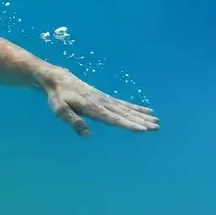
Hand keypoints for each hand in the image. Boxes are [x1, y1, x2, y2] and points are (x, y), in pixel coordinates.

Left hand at [39, 66, 159, 136]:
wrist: (58, 79)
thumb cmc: (58, 96)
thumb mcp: (60, 110)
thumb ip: (73, 121)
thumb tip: (86, 135)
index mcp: (93, 108)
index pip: (114, 119)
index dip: (128, 125)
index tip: (143, 129)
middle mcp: (103, 103)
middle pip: (125, 114)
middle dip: (141, 121)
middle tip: (156, 128)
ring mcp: (105, 99)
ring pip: (127, 109)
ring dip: (142, 115)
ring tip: (157, 121)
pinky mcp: (106, 98)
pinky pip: (124, 103)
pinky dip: (136, 107)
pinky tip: (147, 111)